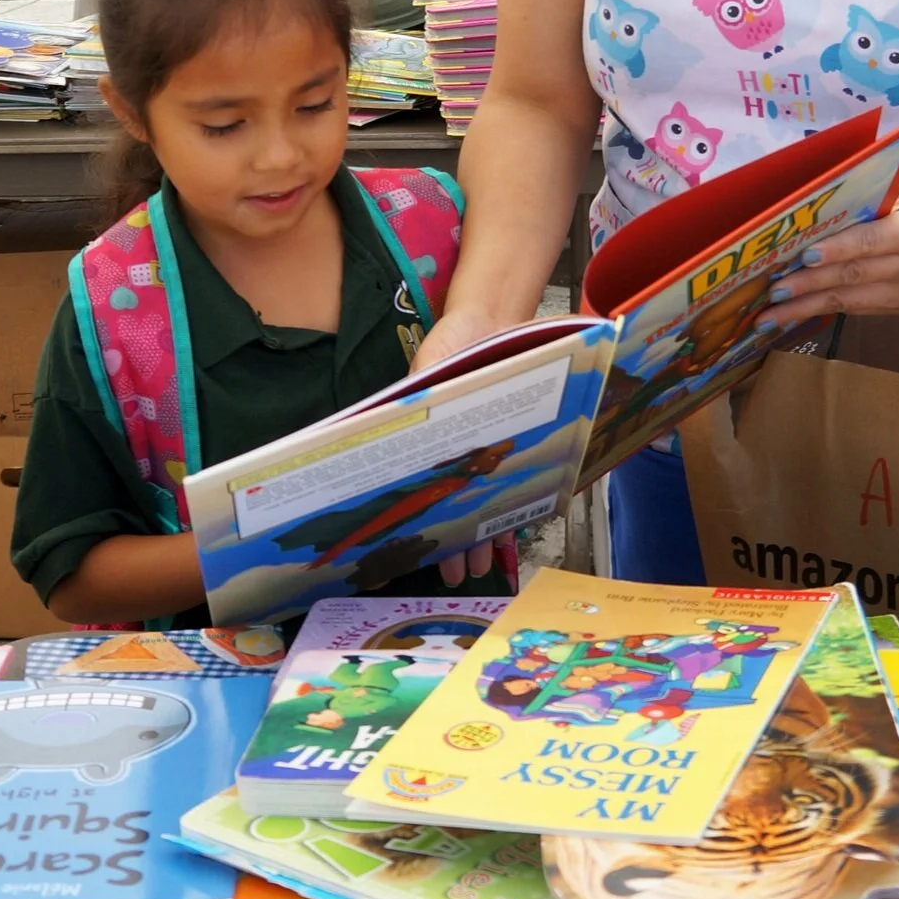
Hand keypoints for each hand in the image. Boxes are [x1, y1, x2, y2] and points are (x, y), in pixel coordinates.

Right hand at [415, 303, 513, 586]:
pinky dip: (509, 508)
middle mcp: (451, 452)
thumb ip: (414, 403)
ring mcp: (479, 453)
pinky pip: (508, 484)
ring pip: (478, 503)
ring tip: (476, 567)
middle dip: (450, 542)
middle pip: (448, 504)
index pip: (414, 488)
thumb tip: (388, 431)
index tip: (402, 553)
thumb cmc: (448, 349)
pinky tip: (510, 533)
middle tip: (452, 575)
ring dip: (478, 536)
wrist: (489, 323)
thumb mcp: (425, 373)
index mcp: (425, 441)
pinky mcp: (505, 447)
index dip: (409, 520)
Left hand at [759, 171, 898, 333]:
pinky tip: (792, 315)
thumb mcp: (898, 182)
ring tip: (770, 316)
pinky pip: (855, 309)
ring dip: (806, 309)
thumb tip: (808, 199)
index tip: (803, 258)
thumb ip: (860, 193)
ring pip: (848, 301)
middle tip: (771, 293)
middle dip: (807, 287)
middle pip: (851, 278)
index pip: (866, 243)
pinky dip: (821, 312)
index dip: (835, 251)